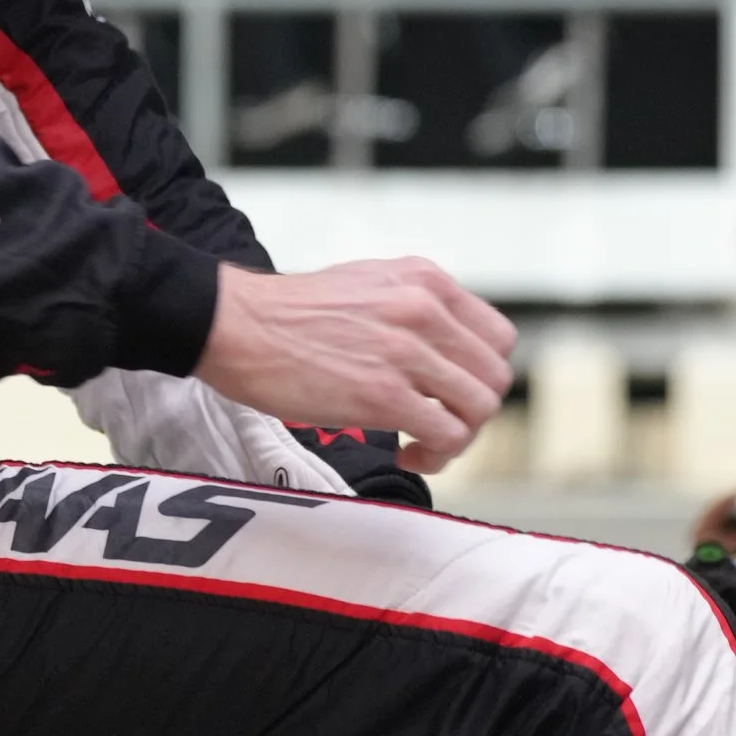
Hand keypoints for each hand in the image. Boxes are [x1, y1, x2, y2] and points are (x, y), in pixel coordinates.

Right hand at [197, 257, 514, 474]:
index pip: (498, 337)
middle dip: (471, 410)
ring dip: (456, 437)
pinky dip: (433, 455)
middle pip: (494, 377)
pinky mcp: (384, 395)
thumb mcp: (368, 284)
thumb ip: (413, 308)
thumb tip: (442, 350)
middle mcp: (424, 310)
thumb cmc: (288, 314)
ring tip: (422, 443)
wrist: (237, 325)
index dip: (481, 374)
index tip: (452, 392)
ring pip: (478, 409)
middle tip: (437, 424)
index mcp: (425, 280)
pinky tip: (404, 453)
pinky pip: (444, 435)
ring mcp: (406, 352)